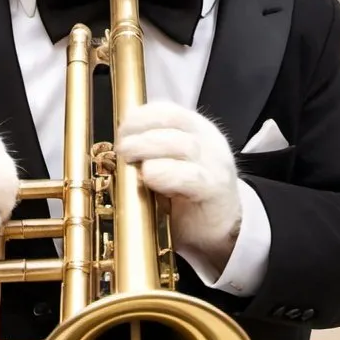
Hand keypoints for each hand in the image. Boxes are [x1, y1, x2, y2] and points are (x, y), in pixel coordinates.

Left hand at [117, 102, 241, 267]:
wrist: (221, 228)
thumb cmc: (188, 196)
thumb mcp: (168, 167)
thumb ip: (150, 154)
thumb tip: (117, 147)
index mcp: (196, 130)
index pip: (168, 110)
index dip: (141, 116)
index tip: (121, 129)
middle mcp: (208, 141)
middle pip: (174, 122)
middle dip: (141, 131)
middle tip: (120, 147)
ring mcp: (215, 164)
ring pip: (183, 145)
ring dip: (149, 148)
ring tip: (128, 158)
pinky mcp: (215, 190)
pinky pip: (192, 177)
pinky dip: (167, 174)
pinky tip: (149, 176)